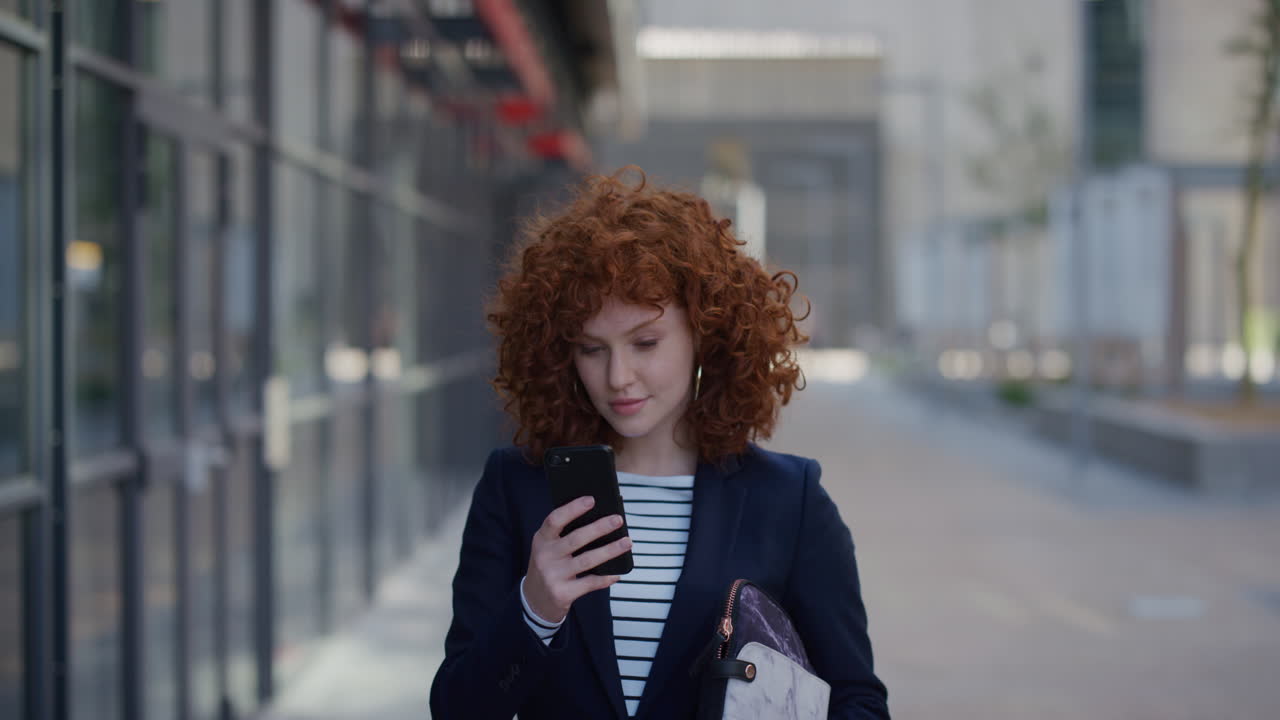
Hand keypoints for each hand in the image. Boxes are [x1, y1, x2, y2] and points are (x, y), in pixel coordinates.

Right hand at [523, 496, 632, 622]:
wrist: (535, 600)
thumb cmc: (549, 566)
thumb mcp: (548, 548)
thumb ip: (565, 535)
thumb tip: (600, 520)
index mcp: (541, 540)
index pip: (555, 520)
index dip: (573, 509)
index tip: (591, 500)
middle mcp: (545, 556)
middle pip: (575, 539)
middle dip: (599, 528)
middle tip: (618, 520)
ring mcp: (553, 576)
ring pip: (587, 560)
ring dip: (610, 550)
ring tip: (627, 542)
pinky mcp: (562, 593)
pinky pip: (590, 583)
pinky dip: (606, 577)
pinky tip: (617, 572)